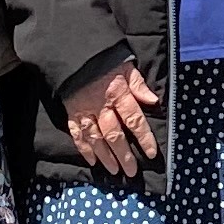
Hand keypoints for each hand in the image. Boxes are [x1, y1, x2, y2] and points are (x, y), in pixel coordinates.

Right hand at [65, 62, 161, 178]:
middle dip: (124, 155)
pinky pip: (77, 134)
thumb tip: (153, 101)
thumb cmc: (104, 59)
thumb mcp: (126, 65)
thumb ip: (139, 85)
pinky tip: (92, 161)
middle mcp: (100, 105)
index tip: (151, 153)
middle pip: (114, 134)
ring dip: (106, 157)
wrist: (72, 51)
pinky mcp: (70, 113)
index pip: (134, 119)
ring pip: (96, 138)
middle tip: (131, 172)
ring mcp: (84, 111)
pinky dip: (84, 149)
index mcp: (117, 92)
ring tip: (115, 171)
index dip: (143, 137)